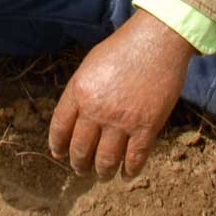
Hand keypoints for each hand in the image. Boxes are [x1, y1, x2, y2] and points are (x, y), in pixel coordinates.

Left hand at [48, 11, 190, 178]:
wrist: (158, 40)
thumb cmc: (124, 48)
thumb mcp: (90, 64)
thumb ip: (81, 91)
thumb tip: (75, 116)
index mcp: (79, 91)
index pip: (60, 128)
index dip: (58, 145)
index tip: (59, 154)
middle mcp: (96, 109)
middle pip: (81, 149)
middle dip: (79, 163)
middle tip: (81, 169)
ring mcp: (122, 121)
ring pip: (106, 160)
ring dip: (102, 172)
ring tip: (102, 175)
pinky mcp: (146, 127)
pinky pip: (134, 159)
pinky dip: (129, 171)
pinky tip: (127, 174)